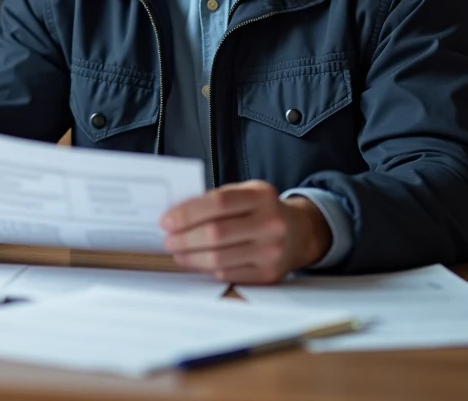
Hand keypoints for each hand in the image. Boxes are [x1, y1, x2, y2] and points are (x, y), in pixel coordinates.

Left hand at [159, 180, 331, 284]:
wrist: (300, 232)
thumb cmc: (263, 210)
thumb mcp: (247, 193)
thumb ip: (216, 199)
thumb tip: (176, 214)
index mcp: (262, 196)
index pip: (218, 203)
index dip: (187, 213)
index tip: (166, 220)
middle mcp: (270, 223)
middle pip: (215, 234)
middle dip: (184, 238)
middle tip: (167, 240)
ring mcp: (272, 251)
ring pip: (219, 259)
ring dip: (190, 257)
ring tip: (177, 252)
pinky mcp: (269, 275)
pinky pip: (228, 274)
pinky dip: (207, 270)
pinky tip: (196, 263)